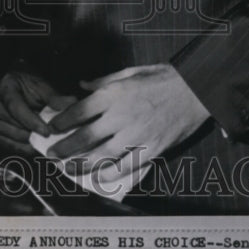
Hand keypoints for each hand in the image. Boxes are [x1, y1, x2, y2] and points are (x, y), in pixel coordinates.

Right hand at [0, 70, 73, 154]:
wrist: (2, 82)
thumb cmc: (20, 81)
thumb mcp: (36, 82)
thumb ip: (52, 95)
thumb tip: (72, 103)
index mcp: (5, 91)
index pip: (17, 109)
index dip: (33, 122)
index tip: (48, 131)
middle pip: (18, 130)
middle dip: (38, 135)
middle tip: (57, 138)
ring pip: (15, 141)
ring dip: (33, 143)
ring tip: (49, 142)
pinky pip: (11, 147)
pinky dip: (25, 148)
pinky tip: (37, 146)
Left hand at [46, 64, 209, 187]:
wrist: (196, 90)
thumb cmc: (163, 78)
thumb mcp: (130, 72)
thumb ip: (104, 81)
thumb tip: (82, 86)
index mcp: (114, 94)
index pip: (79, 111)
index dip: (61, 121)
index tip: (51, 128)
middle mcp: (122, 116)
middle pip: (86, 137)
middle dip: (65, 148)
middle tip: (52, 155)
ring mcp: (137, 135)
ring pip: (103, 156)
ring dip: (82, 164)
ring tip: (68, 169)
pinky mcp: (152, 149)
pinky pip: (128, 167)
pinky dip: (111, 174)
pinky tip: (100, 177)